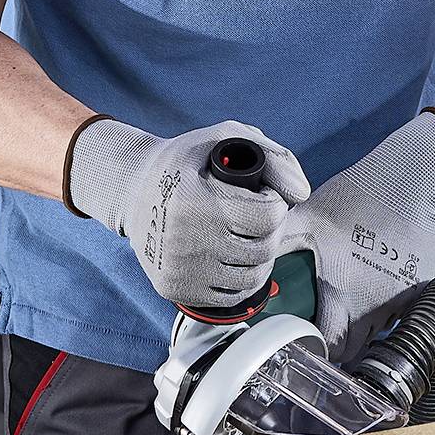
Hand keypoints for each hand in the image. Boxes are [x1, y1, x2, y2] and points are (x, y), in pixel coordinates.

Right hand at [65, 118, 309, 307]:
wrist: (132, 190)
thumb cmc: (185, 162)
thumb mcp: (225, 138)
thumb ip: (273, 157)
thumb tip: (301, 194)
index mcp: (195, 201)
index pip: (267, 216)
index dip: (274, 204)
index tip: (263, 197)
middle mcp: (184, 241)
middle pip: (263, 249)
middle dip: (270, 230)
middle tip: (257, 216)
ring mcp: (179, 270)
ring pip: (251, 278)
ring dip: (260, 257)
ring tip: (247, 236)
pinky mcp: (174, 290)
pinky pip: (230, 297)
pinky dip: (240, 279)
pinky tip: (232, 257)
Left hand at [280, 110, 434, 357]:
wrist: (410, 182)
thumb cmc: (359, 198)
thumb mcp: (306, 219)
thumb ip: (277, 243)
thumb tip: (251, 259)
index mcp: (344, 295)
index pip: (329, 347)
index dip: (314, 350)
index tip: (305, 344)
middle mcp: (374, 306)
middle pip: (355, 351)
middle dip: (337, 349)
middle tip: (321, 334)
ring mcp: (400, 301)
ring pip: (379, 335)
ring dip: (362, 333)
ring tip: (346, 316)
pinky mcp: (419, 290)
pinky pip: (401, 317)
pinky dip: (386, 316)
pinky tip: (373, 299)